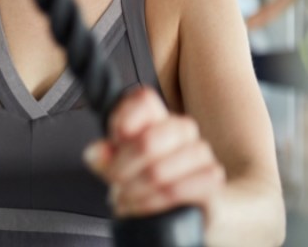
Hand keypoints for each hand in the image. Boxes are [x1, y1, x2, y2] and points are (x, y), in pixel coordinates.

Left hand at [83, 86, 224, 218]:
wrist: (191, 207)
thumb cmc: (149, 182)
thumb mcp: (120, 167)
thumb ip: (105, 158)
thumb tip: (95, 153)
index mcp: (157, 117)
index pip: (144, 99)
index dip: (124, 119)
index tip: (115, 140)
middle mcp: (181, 128)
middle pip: (148, 140)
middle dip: (122, 167)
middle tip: (114, 180)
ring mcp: (200, 151)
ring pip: (159, 171)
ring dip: (135, 191)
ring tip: (126, 199)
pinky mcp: (212, 177)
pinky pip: (176, 191)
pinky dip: (152, 204)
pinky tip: (144, 207)